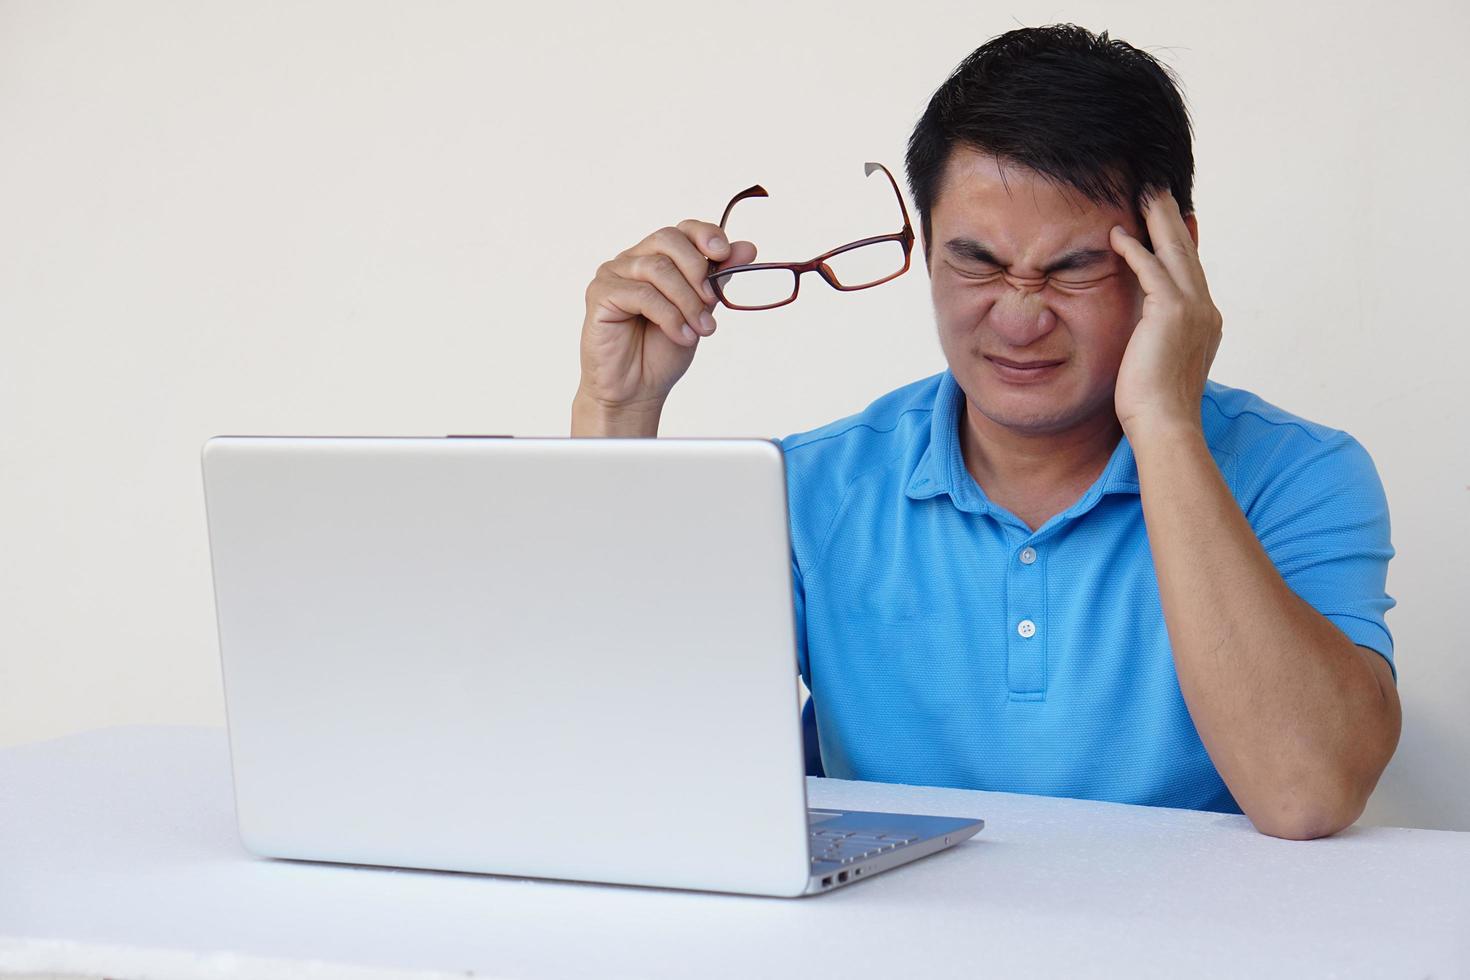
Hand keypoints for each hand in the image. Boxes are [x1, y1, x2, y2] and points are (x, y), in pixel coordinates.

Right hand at [576, 221, 756, 425]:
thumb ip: (717, 279)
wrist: (637, 390)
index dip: (705, 235)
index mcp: (656, 259)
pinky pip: (642, 293)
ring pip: (658, 269)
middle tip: (712, 302)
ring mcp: (613, 275)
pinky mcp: (600, 294)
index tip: (725, 254)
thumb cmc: (662, 352)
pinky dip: (669, 316)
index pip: (681, 230)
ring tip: (700, 330)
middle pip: (668, 240)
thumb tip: (746, 248)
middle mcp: (632, 261)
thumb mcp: (700, 311)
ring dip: (687, 301)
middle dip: (697, 270)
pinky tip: (681, 336)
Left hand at [1108, 190, 1222, 437]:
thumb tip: (1143, 337)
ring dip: (1157, 219)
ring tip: (1144, 193)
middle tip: (1159, 189)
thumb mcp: (1159, 363)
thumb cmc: (1155, 406)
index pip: (1192, 271)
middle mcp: (1205, 310)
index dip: (1183, 242)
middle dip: (1172, 218)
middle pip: (1187, 252)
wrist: (1165, 424)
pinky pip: (1150, 269)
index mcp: (1205, 322)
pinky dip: (1135, 249)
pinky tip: (1118, 233)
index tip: (1176, 217)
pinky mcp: (1170, 312)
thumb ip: (1156, 339)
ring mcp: (1192, 309)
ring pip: (1174, 251)